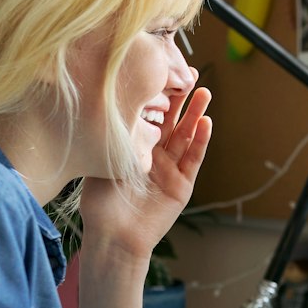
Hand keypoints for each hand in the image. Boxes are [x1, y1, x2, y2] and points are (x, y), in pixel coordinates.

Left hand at [80, 86, 212, 263]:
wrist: (113, 236)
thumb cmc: (101, 203)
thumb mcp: (103, 160)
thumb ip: (113, 136)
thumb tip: (109, 102)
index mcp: (135, 149)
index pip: (150, 115)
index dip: (157, 94)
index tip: (161, 72)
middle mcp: (155, 156)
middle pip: (172, 121)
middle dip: (181, 98)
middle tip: (189, 73)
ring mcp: (170, 170)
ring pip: (186, 136)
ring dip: (196, 114)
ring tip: (204, 92)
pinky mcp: (182, 186)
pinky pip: (193, 159)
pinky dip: (200, 140)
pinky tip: (206, 122)